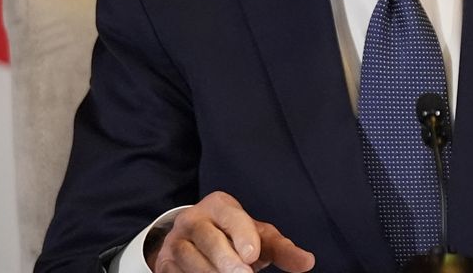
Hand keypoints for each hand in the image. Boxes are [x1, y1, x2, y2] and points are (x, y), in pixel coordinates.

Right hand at [149, 191, 315, 272]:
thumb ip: (282, 249)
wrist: (194, 244)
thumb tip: (308, 262)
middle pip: (208, 239)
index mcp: (219, 205)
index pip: (231, 216)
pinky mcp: (164, 263)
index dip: (241, 234)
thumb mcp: (259, 238)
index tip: (252, 255)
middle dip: (226, 260)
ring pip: (188, 258)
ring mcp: (175, 241)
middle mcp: (193, 219)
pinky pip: (176, 272)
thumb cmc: (235, 238)